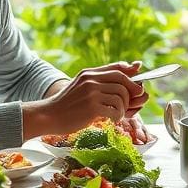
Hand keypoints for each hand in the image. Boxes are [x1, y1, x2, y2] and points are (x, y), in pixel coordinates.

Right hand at [26, 62, 147, 135]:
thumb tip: (120, 79)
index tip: (138, 80)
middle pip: (122, 80)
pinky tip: (112, 119)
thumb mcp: (81, 86)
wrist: (49, 116)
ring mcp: (91, 93)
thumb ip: (99, 81)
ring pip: (121, 96)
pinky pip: (115, 109)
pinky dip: (118, 116)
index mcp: (89, 73)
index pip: (116, 68)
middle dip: (131, 92)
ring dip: (124, 108)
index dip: (131, 73)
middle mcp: (91, 80)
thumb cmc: (67, 104)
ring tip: (117, 114)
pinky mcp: (92, 107)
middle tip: (129, 104)